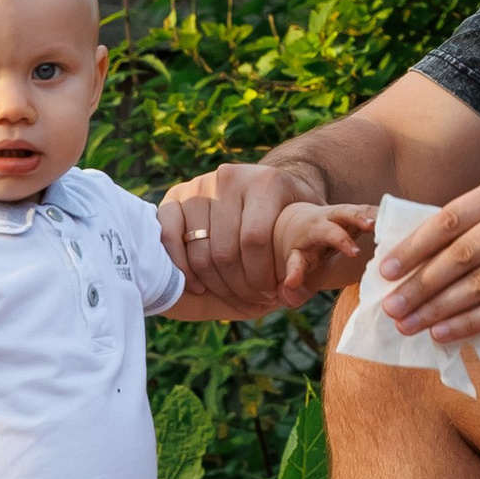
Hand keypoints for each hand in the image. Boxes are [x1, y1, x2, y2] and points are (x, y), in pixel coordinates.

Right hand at [162, 163, 359, 313]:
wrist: (266, 188)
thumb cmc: (291, 215)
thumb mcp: (311, 228)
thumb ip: (309, 260)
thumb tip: (292, 295)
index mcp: (266, 182)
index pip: (255, 240)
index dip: (261, 276)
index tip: (271, 295)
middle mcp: (229, 177)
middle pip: (224, 249)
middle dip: (238, 285)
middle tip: (250, 301)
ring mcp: (199, 185)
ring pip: (197, 249)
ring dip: (211, 283)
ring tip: (230, 296)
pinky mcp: (175, 196)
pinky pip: (167, 236)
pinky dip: (179, 267)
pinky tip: (197, 285)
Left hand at [378, 172, 479, 342]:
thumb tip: (429, 251)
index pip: (448, 219)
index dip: (413, 247)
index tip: (386, 269)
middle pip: (457, 256)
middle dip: (418, 285)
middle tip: (390, 307)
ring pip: (476, 285)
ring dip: (437, 309)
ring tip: (410, 325)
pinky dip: (470, 323)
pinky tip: (446, 333)